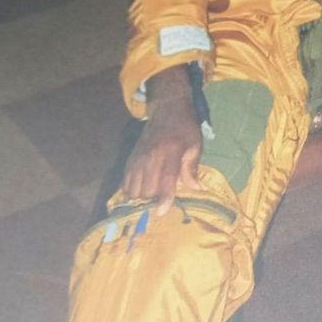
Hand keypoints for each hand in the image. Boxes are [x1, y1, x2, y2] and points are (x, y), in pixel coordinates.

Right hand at [121, 67, 202, 213]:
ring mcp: (138, 157)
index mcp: (171, 152)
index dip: (163, 198)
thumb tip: (195, 188)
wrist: (167, 109)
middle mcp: (151, 156)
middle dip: (152, 200)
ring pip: (133, 187)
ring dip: (140, 198)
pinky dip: (129, 190)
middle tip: (160, 203)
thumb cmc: (185, 129)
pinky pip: (125, 180)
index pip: (166, 180)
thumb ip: (192, 168)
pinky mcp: (130, 158)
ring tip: (149, 201)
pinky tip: (136, 194)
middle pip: (146, 188)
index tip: (161, 212)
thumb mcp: (195, 145)